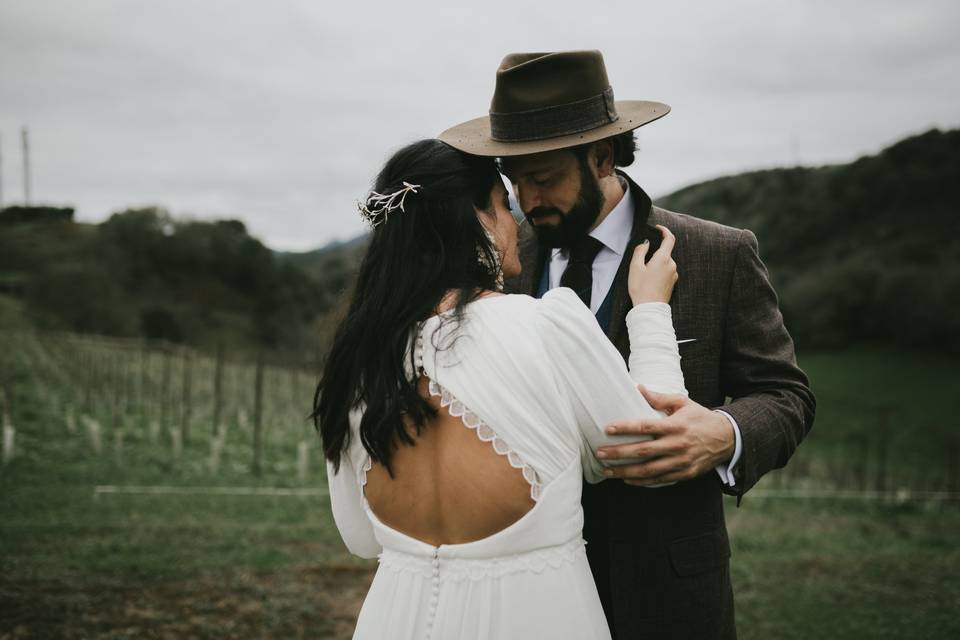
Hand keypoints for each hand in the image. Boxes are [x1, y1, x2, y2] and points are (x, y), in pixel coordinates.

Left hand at [595, 384, 734, 485]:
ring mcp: (681, 462)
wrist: (728, 439)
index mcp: (675, 426)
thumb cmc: (700, 418)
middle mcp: (677, 445)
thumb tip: (637, 387)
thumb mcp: (683, 403)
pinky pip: (659, 480)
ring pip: (648, 470)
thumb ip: (659, 398)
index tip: (607, 429)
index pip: (645, 427)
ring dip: (625, 472)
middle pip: (643, 451)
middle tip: (600, 453)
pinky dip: (642, 482)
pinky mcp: (685, 474)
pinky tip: (626, 479)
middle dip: (618, 453)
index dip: (625, 428)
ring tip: (606, 471)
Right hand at [628, 224, 676, 304]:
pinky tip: (649, 281)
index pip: (669, 238)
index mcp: (663, 258)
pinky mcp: (673, 282)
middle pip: (665, 252)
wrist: (649, 308)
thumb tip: (645, 243)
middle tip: (641, 263)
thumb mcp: (635, 267)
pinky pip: (666, 271)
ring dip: (655, 264)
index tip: (658, 228)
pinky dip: (658, 272)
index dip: (664, 231)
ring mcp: (673, 274)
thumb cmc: (641, 288)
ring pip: (665, 263)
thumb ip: (640, 251)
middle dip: (654, 254)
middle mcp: (672, 265)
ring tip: (644, 276)